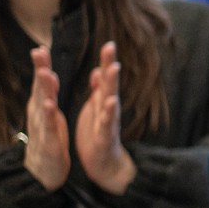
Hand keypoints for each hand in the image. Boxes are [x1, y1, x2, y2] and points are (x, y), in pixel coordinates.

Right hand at [23, 48, 70, 190]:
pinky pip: (50, 129)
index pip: (42, 83)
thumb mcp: (48, 114)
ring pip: (43, 106)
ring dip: (44, 90)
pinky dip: (50, 117)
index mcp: (42, 108)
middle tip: (39, 52)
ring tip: (46, 73)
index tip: (41, 47)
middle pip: (40, 90)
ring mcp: (43, 130)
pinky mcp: (50, 144)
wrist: (42, 173)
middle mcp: (39, 116)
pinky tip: (50, 105)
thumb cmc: (48, 140)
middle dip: (40, 70)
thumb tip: (45, 71)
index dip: (41, 66)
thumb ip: (47, 93)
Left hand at [75, 41, 136, 194]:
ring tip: (112, 68)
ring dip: (112, 85)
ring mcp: (108, 122)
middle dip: (110, 65)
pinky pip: (106, 123)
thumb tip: (100, 70)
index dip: (106, 60)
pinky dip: (108, 112)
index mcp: (102, 102)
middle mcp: (108, 109)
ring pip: (110, 100)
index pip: (104, 78)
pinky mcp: (104, 136)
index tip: (108, 43)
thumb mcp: (96, 109)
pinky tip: (110, 102)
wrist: (104, 164)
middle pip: (110, 84)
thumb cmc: (98, 135)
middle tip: (110, 47)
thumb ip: (99, 90)